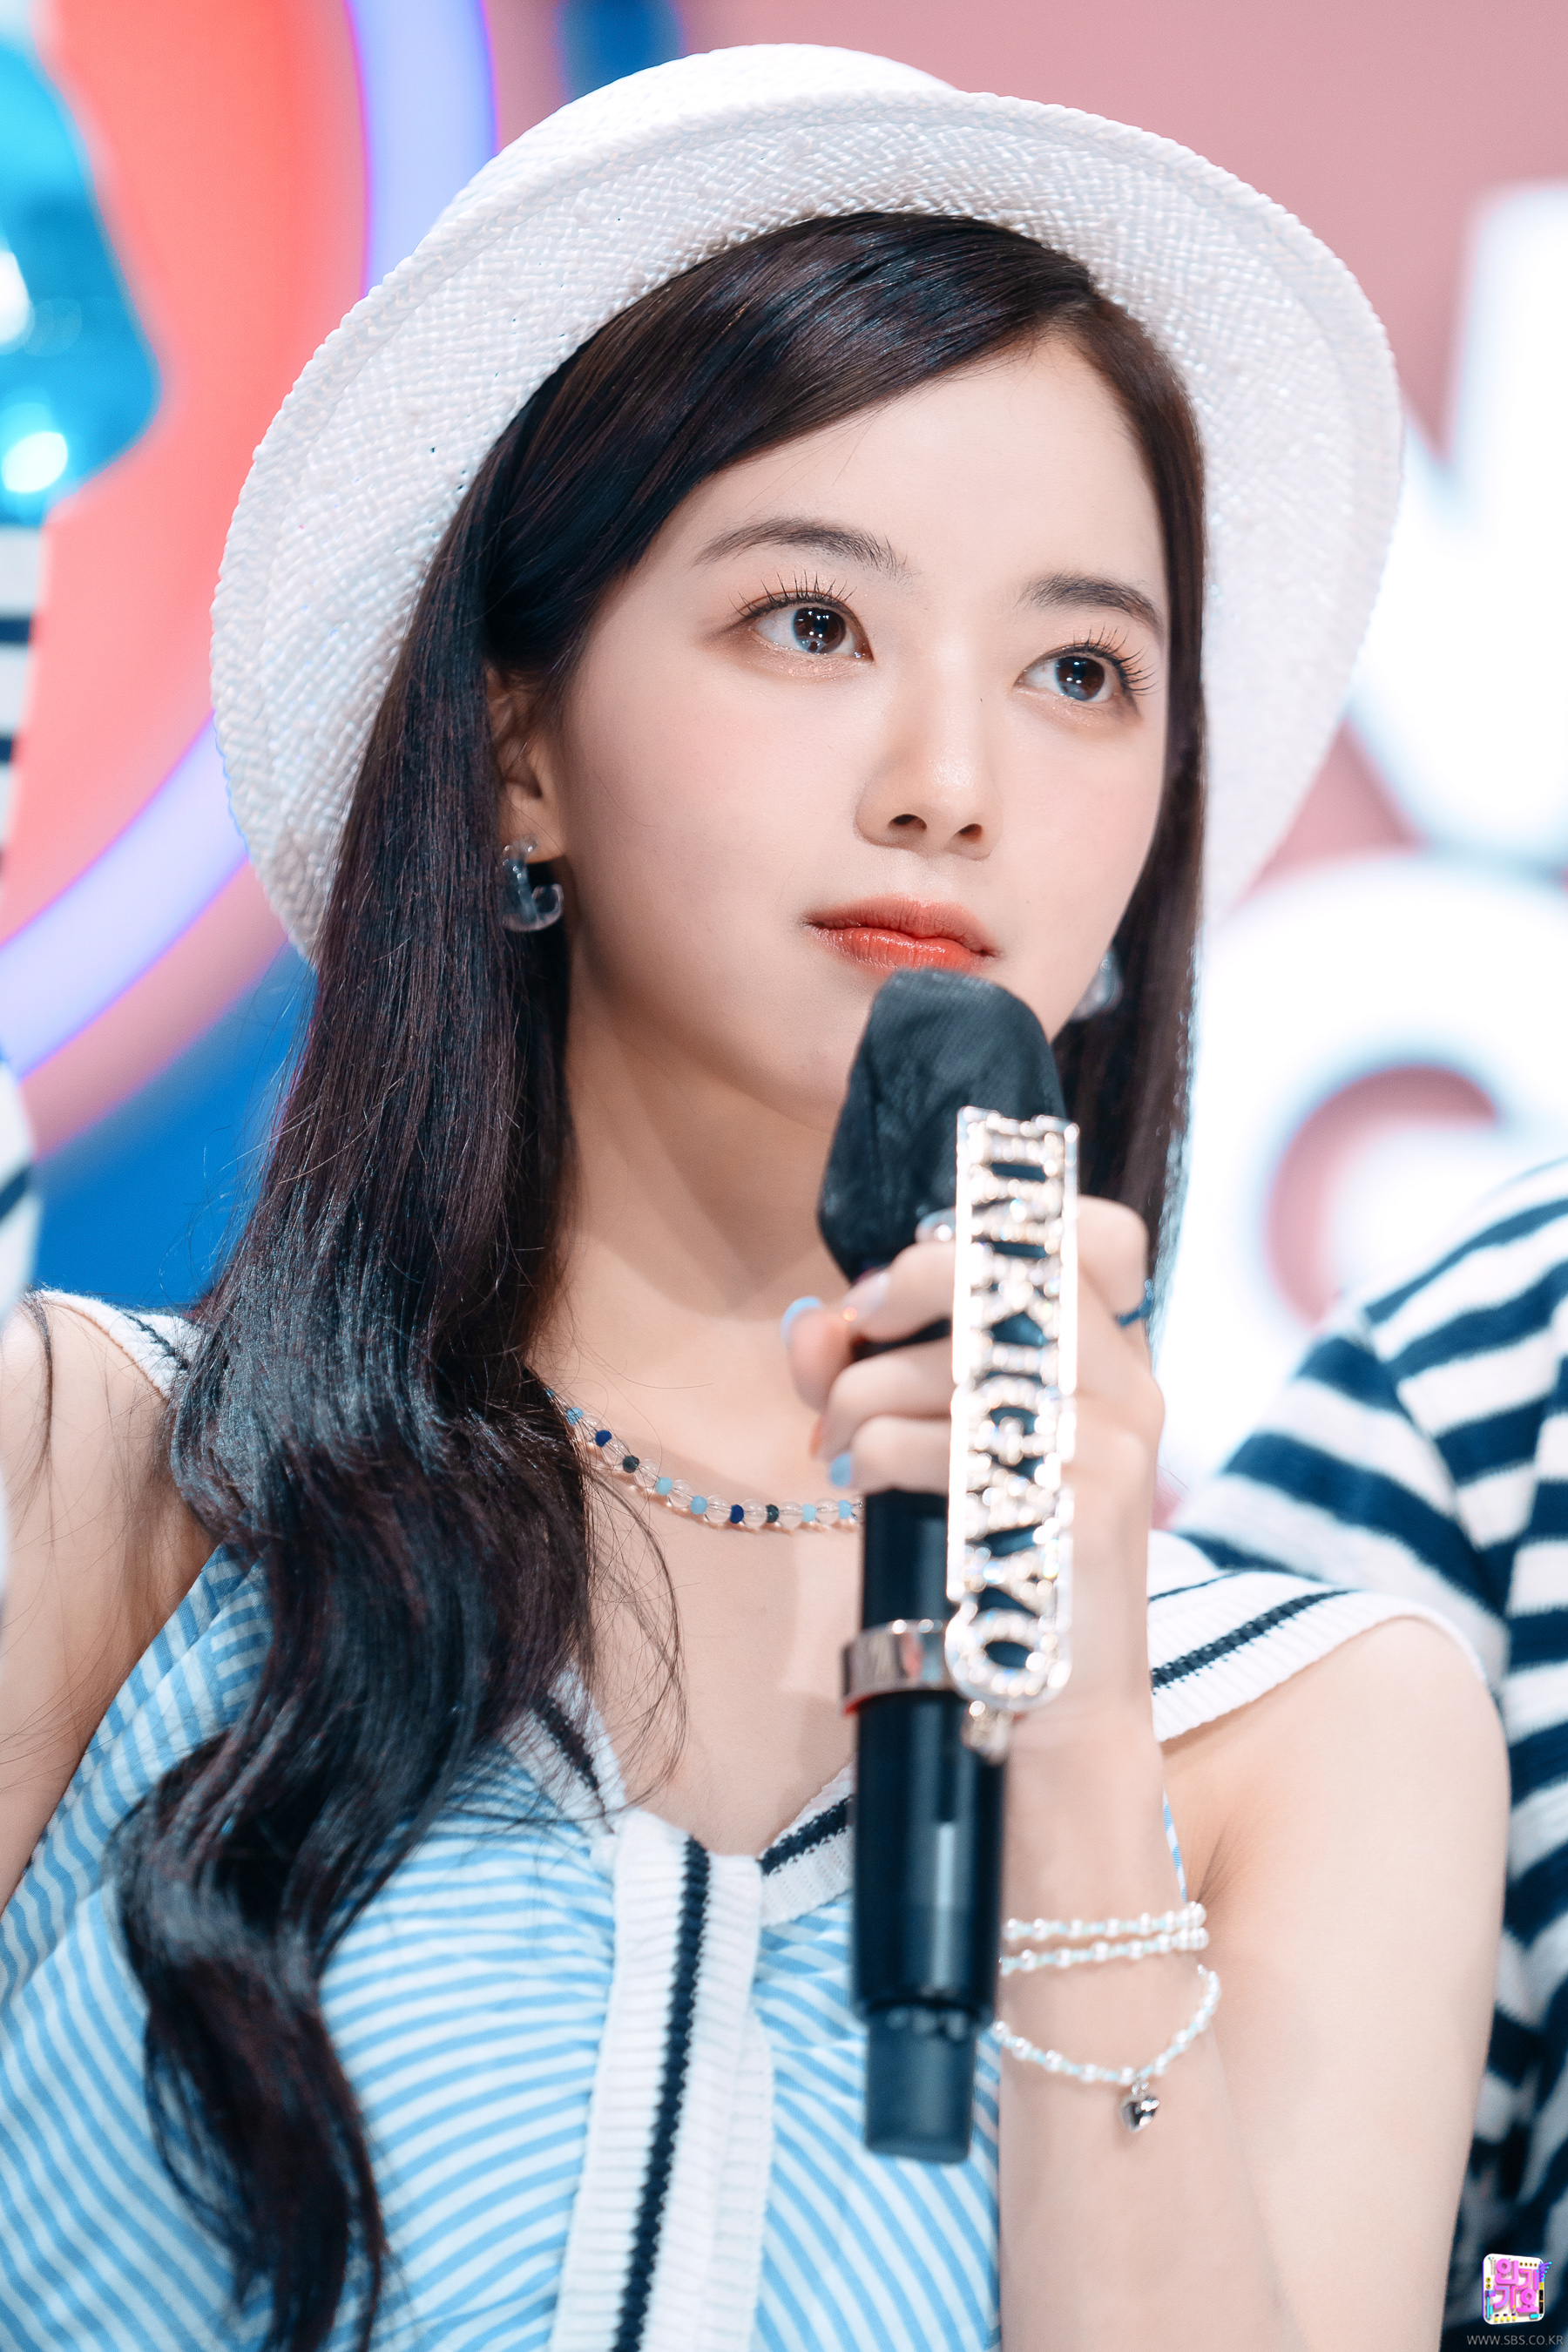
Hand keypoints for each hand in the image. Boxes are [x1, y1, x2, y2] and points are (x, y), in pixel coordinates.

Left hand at [784, 1199, 1163, 1736]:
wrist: (1051, 1702)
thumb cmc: (986, 1552)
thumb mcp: (936, 1440)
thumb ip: (871, 1365)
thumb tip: (812, 1324)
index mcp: (1114, 1360)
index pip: (1105, 1236)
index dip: (1005, 1227)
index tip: (921, 1280)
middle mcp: (1128, 1387)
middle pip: (1000, 1271)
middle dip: (895, 1291)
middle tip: (852, 1338)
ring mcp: (1110, 1444)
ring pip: (941, 1360)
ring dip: (858, 1398)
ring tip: (843, 1446)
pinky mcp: (1072, 1508)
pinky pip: (925, 1442)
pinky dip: (871, 1456)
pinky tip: (867, 1487)